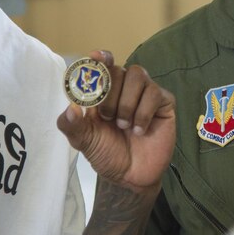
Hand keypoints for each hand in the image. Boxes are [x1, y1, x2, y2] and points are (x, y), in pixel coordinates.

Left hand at [57, 50, 175, 191]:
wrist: (131, 177)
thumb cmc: (107, 154)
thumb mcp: (84, 141)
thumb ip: (72, 126)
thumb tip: (69, 109)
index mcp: (103, 91)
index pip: (102, 65)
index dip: (100, 58)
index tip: (96, 57)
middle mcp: (125, 87)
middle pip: (118, 69)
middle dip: (110, 94)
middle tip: (108, 118)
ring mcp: (145, 93)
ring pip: (138, 75)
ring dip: (127, 102)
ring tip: (124, 126)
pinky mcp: (164, 103)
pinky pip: (154, 93)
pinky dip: (143, 112)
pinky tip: (140, 130)